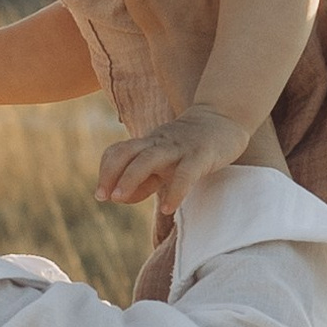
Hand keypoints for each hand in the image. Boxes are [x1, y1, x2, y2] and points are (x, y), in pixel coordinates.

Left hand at [96, 103, 249, 215]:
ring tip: (119, 198)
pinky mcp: (202, 155)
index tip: (102, 194)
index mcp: (148, 144)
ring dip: (131, 178)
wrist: (224, 117)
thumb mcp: (164, 162)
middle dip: (111, 174)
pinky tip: (168, 208)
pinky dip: (175, 191)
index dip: (106, 171)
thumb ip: (145, 180)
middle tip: (103, 197)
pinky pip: (186, 173)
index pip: (118, 152)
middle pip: (127, 153)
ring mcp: (180, 148)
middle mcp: (159, 144)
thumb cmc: (190, 146)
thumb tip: (123, 198)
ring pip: (149, 159)